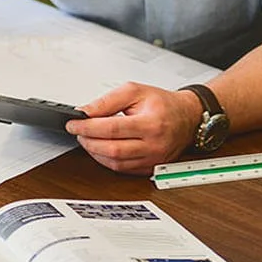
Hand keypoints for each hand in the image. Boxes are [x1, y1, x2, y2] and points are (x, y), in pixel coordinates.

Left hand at [65, 82, 201, 175]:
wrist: (188, 117)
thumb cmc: (163, 104)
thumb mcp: (135, 91)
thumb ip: (107, 101)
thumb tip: (85, 111)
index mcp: (151, 123)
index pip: (112, 128)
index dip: (88, 127)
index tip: (73, 123)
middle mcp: (154, 145)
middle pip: (112, 149)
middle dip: (88, 141)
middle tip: (78, 131)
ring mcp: (153, 159)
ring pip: (115, 163)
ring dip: (95, 152)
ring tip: (88, 138)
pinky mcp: (150, 168)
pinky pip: (123, 170)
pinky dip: (107, 160)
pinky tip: (100, 149)